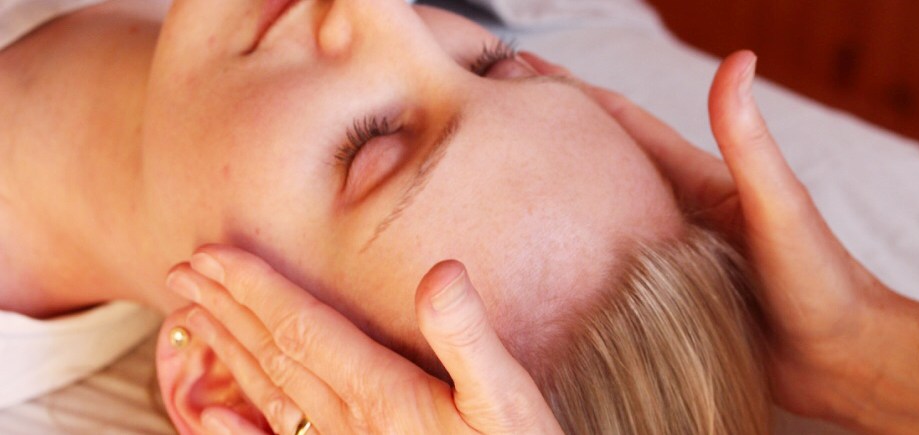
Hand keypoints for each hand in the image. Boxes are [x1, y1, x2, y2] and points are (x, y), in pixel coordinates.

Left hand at [165, 247, 562, 434]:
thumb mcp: (506, 396)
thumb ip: (467, 338)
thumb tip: (441, 272)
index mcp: (382, 393)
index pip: (302, 328)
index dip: (255, 287)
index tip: (213, 253)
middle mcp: (350, 422)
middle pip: (272, 355)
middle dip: (227, 308)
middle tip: (183, 270)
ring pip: (269, 394)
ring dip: (227, 350)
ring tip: (191, 315)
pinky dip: (239, 433)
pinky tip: (210, 418)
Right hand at [523, 50, 893, 417]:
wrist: (842, 361)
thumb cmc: (821, 283)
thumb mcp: (779, 206)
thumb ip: (750, 142)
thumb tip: (739, 60)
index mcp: (699, 183)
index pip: (625, 126)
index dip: (576, 94)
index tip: (526, 67)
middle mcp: (678, 213)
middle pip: (603, 166)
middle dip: (553, 135)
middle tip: (500, 111)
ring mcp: (669, 256)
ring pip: (601, 217)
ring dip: (558, 197)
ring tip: (508, 182)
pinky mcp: (666, 302)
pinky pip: (607, 271)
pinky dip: (572, 258)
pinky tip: (545, 263)